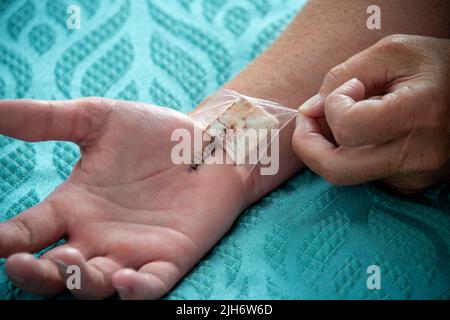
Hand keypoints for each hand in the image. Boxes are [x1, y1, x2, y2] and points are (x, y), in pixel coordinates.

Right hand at [0, 98, 247, 298]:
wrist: (209, 143)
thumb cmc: (154, 133)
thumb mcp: (96, 119)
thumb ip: (46, 119)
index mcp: (75, 207)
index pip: (29, 232)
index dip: (6, 239)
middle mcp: (98, 236)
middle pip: (55, 270)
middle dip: (35, 273)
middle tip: (20, 263)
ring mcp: (133, 251)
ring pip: (95, 283)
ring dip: (78, 281)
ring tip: (69, 264)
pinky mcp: (170, 257)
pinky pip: (150, 285)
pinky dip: (136, 289)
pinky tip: (124, 280)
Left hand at [292, 35, 449, 192]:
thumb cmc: (438, 68)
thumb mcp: (393, 53)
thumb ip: (343, 75)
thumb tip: (312, 110)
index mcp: (417, 115)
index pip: (348, 127)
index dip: (333, 105)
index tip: (351, 87)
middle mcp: (417, 156)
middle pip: (336, 170)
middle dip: (307, 145)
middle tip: (309, 120)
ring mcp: (415, 176)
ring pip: (346, 174)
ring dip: (331, 147)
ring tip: (349, 116)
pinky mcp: (411, 185)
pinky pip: (364, 176)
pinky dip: (352, 154)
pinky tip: (369, 133)